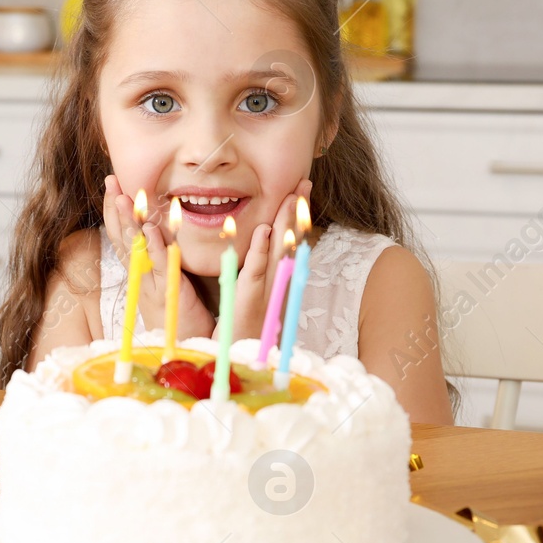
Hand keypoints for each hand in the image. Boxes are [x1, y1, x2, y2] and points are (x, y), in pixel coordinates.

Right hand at [102, 175, 214, 339]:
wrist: (184, 351)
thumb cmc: (180, 318)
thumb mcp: (168, 285)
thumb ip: (162, 262)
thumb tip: (158, 236)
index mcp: (141, 272)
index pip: (124, 236)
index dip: (115, 212)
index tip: (112, 187)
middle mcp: (142, 276)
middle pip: (123, 237)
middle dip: (115, 209)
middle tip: (109, 181)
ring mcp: (153, 284)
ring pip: (136, 249)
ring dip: (129, 223)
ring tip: (122, 197)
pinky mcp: (170, 293)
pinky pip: (159, 267)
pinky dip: (154, 247)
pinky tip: (150, 229)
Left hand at [230, 179, 311, 341]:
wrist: (238, 362)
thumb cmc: (241, 332)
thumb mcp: (251, 298)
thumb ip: (257, 273)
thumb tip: (264, 248)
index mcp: (278, 282)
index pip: (289, 242)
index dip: (297, 216)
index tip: (301, 189)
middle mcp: (277, 285)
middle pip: (290, 241)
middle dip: (298, 211)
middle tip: (304, 181)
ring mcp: (266, 292)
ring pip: (279, 252)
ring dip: (286, 223)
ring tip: (292, 196)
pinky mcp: (250, 302)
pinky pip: (256, 273)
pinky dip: (261, 252)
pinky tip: (266, 231)